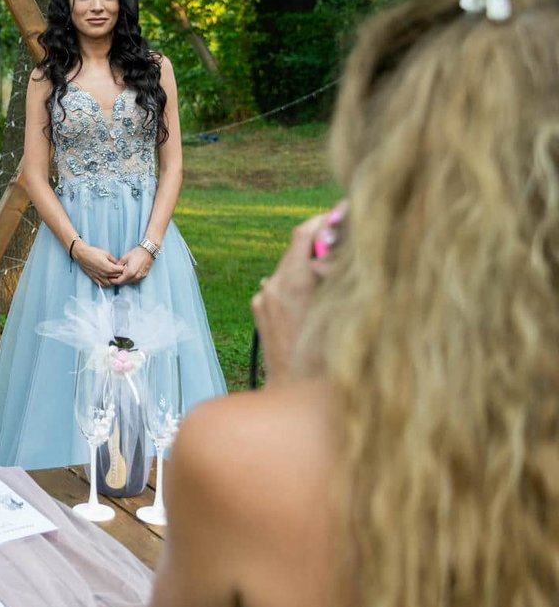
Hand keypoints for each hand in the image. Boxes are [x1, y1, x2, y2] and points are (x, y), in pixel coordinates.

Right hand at [71, 242, 122, 286]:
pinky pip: (103, 284)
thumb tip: (118, 263)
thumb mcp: (106, 254)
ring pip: (111, 283)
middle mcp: (105, 274)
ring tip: (115, 275)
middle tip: (122, 270)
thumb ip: (114, 260)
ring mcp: (100, 277)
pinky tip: (108, 279)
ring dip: (114, 280)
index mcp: (109, 267)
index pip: (121, 271)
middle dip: (121, 273)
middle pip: (117, 277)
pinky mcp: (95, 278)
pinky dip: (107, 283)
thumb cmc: (93, 252)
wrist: (81, 254)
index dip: (124, 268)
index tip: (125, 265)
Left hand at [112, 245, 154, 285]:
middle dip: (118, 280)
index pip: (119, 281)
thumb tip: (114, 269)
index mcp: (130, 272)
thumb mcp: (125, 257)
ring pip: (130, 282)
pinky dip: (130, 278)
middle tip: (113, 277)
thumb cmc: (137, 253)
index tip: (109, 278)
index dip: (113, 280)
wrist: (148, 252)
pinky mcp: (144, 276)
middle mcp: (136, 277)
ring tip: (120, 275)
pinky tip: (128, 274)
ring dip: (124, 280)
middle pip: (124, 282)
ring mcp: (140, 277)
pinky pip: (135, 280)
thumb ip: (118, 265)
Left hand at [250, 214, 331, 379]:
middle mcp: (272, 286)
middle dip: (321, 241)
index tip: (345, 214)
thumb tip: (344, 248)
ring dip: (310, 263)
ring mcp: (262, 297)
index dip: (325, 220)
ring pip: (289, 267)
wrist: (293, 393)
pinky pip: (281, 285)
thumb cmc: (326, 361)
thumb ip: (340, 276)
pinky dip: (299, 282)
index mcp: (292, 283)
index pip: (305, 233)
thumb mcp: (342, 312)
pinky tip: (319, 294)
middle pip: (296, 248)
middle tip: (347, 237)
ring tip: (336, 270)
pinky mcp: (259, 309)